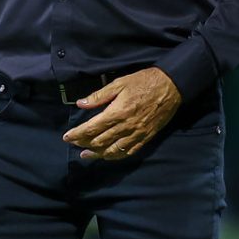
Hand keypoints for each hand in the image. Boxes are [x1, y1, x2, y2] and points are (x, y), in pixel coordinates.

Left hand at [62, 67, 182, 160]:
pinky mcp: (146, 137)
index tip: (67, 137)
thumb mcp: (119, 83)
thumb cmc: (144, 82)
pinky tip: (108, 156)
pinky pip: (129, 151)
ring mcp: (136, 134)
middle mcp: (125, 126)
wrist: (171, 87)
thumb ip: (99, 96)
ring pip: (113, 150)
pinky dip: (116, 156)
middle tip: (74, 144)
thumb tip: (81, 103)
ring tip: (86, 156)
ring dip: (97, 154)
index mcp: (117, 112)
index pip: (91, 128)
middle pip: (100, 141)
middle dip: (84, 144)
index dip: (77, 134)